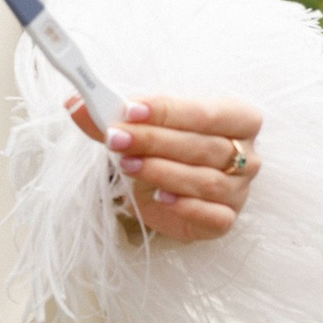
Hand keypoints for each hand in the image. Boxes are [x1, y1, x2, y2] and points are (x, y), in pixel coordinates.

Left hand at [69, 93, 261, 243]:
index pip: (207, 112)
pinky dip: (186, 207)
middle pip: (204, 146)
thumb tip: (76, 103)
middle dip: (156, 141)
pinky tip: (158, 198)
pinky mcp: (225, 219)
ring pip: (206, 181)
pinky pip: (213, 216)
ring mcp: (239, 189)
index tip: (129, 110)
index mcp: (237, 117)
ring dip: (162, 172)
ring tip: (127, 165)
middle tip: (117, 138)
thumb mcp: (139, 125)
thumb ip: (112, 114)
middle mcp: (246, 154)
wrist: (165, 183)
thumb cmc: (163, 146)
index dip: (168, 111)